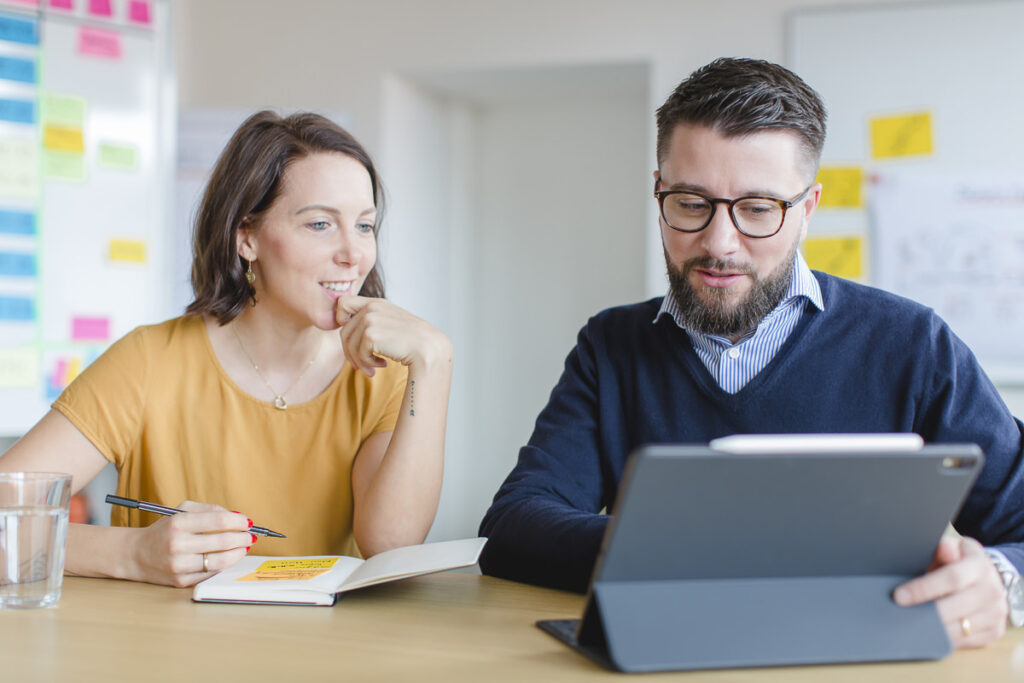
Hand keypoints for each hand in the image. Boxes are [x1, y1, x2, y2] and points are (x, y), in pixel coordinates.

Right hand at [128, 501, 254, 586]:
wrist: (136, 554)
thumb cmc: (164, 531)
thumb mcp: (181, 511)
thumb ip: (209, 510)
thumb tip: (237, 516)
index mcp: (178, 523)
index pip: (218, 520)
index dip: (238, 521)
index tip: (246, 522)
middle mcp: (177, 544)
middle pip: (222, 541)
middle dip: (242, 538)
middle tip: (249, 536)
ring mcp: (179, 565)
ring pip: (220, 560)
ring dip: (238, 553)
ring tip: (244, 547)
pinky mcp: (180, 581)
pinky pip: (210, 573)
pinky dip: (223, 565)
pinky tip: (228, 558)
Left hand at [336, 296, 451, 376]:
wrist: (428, 349)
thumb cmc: (412, 341)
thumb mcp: (391, 323)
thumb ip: (372, 321)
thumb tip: (345, 330)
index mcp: (376, 303)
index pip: (343, 303)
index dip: (340, 320)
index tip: (352, 336)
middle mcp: (371, 308)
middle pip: (344, 331)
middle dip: (350, 352)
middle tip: (362, 365)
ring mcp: (370, 319)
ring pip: (349, 345)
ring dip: (360, 361)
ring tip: (372, 369)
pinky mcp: (370, 335)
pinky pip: (359, 354)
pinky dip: (368, 364)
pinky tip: (382, 365)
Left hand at [893, 536, 1007, 647]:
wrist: (988, 577)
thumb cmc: (960, 560)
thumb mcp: (952, 547)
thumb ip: (943, 547)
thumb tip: (943, 549)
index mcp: (980, 565)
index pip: (952, 578)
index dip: (924, 588)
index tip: (899, 595)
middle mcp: (992, 589)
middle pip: (956, 607)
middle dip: (925, 613)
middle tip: (900, 615)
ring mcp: (996, 612)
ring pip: (961, 628)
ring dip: (933, 630)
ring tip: (909, 627)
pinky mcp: (995, 630)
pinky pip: (967, 641)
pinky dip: (945, 641)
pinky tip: (927, 635)